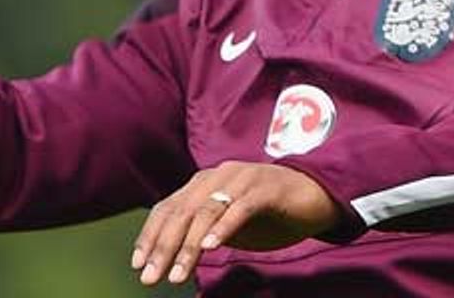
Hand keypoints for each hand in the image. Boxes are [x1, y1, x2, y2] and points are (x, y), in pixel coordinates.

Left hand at [132, 162, 342, 286]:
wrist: (316, 196)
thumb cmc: (269, 214)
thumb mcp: (228, 226)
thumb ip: (203, 233)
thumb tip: (171, 260)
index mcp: (204, 183)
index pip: (168, 208)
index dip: (150, 236)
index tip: (138, 264)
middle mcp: (218, 176)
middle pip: (182, 212)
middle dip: (163, 247)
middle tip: (150, 277)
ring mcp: (242, 179)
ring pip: (207, 212)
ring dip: (189, 246)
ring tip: (178, 274)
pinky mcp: (267, 188)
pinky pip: (240, 207)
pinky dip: (224, 227)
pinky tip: (211, 247)